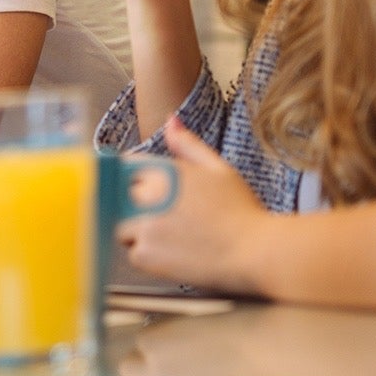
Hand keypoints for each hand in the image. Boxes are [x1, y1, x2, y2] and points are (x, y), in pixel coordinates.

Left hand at [116, 117, 269, 295]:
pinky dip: (149, 255)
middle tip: (168, 219)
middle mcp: (149, 195)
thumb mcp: (219, 169)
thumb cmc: (241, 211)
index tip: (152, 193)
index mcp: (163, 171)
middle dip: (135, 204)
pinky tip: (175, 253)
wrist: (256, 253)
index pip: (126, 167)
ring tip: (173, 237)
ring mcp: (144, 226)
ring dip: (138, 231)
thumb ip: (188, 146)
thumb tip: (170, 120)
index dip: (137, 180)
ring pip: (121, 225)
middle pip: (118, 196)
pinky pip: (133, 253)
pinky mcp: (146, 255)